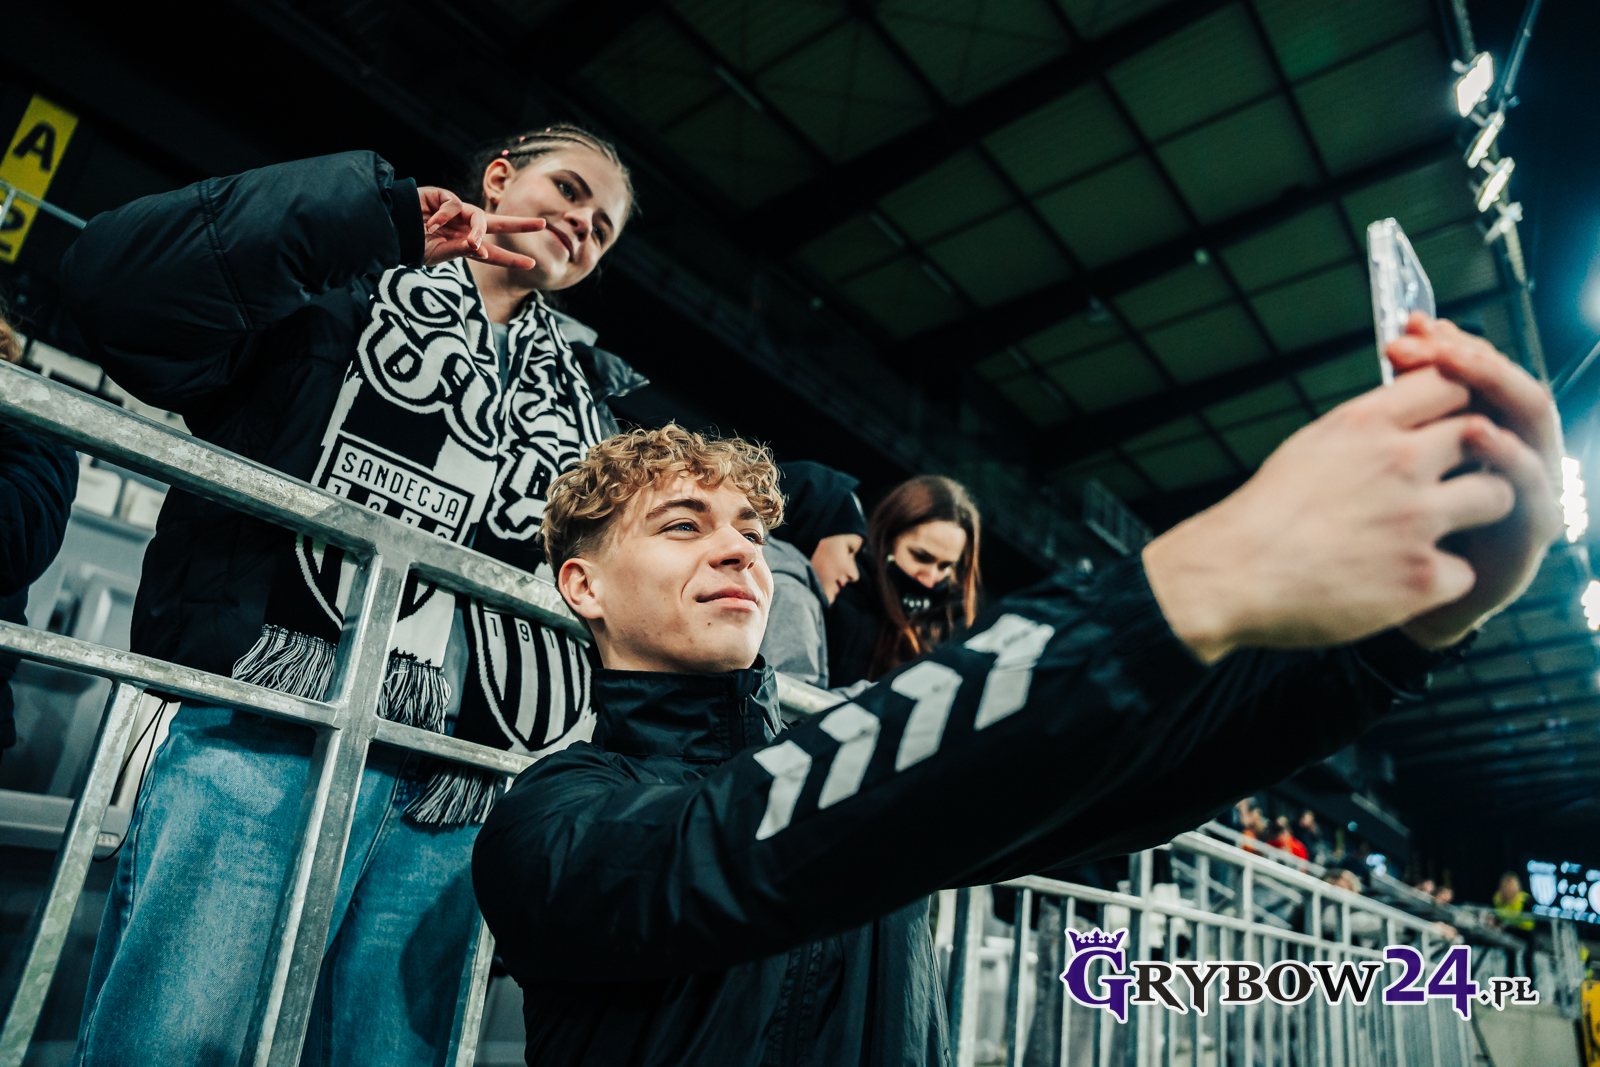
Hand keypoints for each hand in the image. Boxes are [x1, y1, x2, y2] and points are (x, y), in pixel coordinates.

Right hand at [417, 186, 544, 269]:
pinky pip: (454, 205)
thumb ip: (460, 251)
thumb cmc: (411, 244)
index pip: (492, 253)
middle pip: (497, 224)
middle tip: (542, 224)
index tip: (531, 263)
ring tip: (471, 242)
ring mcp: (455, 212)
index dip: (510, 258)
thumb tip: (483, 248)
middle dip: (520, 224)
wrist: (390, 228)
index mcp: (463, 245)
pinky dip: (445, 217)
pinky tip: (432, 224)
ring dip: (478, 230)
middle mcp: (463, 227)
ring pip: (478, 216)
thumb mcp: (437, 254)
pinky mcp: (444, 197)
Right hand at [1143, 365, 1517, 663]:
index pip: (1450, 382)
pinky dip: (1442, 580)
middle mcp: (1397, 463)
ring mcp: (1414, 520)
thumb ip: (1364, 429)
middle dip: (1478, 457)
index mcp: (1364, 425)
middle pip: (1485, 435)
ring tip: (1443, 530)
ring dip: (1478, 512)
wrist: (1226, 577)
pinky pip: (1466, 570)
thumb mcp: (1309, 447)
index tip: (1451, 425)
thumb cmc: (1260, 519)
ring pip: (1497, 496)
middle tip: (1454, 482)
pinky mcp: (1420, 577)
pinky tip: (1408, 582)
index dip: (1461, 402)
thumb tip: (1399, 416)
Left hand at [1386, 314, 1562, 648]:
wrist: (1361, 601)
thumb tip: (1397, 340)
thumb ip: (1392, 410)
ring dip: (1497, 388)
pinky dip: (1509, 455)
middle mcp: (1508, 453)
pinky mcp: (1526, 533)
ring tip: (1461, 367)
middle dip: (1471, 358)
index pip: (1473, 371)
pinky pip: (1530, 488)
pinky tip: (1481, 435)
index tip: (1409, 328)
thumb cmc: (1363, 528)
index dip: (1447, 344)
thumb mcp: (1371, 462)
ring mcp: (1525, 490)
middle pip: (1507, 385)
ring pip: (1532, 422)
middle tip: (1432, 344)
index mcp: (1469, 431)